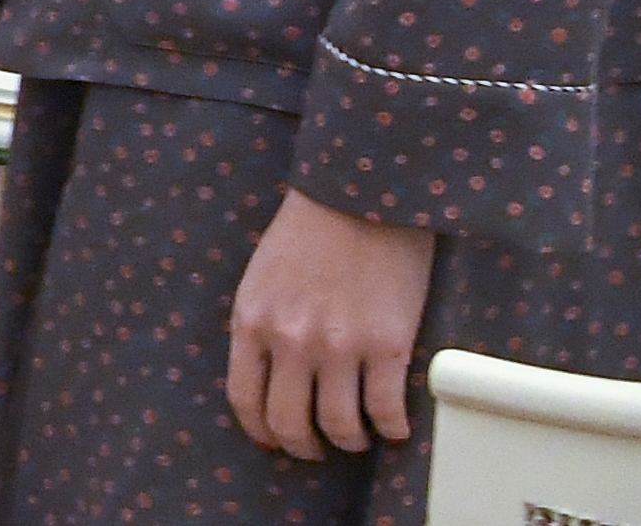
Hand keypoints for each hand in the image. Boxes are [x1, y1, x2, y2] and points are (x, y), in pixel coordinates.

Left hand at [226, 188, 433, 461]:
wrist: (361, 191)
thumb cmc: (311, 229)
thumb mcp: (262, 277)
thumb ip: (261, 324)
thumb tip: (269, 375)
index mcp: (252, 320)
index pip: (245, 400)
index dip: (261, 431)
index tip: (275, 440)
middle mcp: (290, 340)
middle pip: (289, 424)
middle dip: (303, 447)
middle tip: (318, 448)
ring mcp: (339, 346)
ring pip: (339, 426)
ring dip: (350, 440)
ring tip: (359, 434)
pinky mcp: (387, 345)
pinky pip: (386, 412)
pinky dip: (392, 429)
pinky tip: (395, 425)